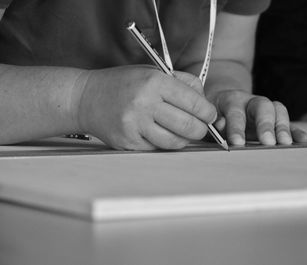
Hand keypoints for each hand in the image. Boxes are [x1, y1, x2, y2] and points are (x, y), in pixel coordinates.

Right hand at [76, 66, 216, 149]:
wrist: (86, 98)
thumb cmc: (124, 84)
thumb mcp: (153, 72)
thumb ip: (182, 83)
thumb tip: (206, 104)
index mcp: (154, 81)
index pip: (194, 103)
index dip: (208, 113)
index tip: (210, 115)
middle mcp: (144, 103)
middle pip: (189, 126)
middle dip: (201, 130)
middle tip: (200, 128)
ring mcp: (135, 125)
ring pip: (175, 142)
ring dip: (184, 140)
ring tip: (183, 132)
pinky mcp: (128, 142)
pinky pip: (157, 149)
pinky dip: (164, 144)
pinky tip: (160, 134)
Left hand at [212, 90, 306, 145]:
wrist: (224, 101)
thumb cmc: (215, 115)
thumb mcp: (209, 119)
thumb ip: (213, 126)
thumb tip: (220, 129)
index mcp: (231, 100)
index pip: (235, 112)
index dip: (236, 127)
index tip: (236, 143)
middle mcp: (251, 101)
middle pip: (262, 107)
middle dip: (266, 125)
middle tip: (268, 142)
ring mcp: (266, 109)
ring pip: (278, 111)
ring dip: (283, 128)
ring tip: (286, 144)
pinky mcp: (276, 119)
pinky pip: (289, 123)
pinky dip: (296, 132)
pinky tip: (304, 141)